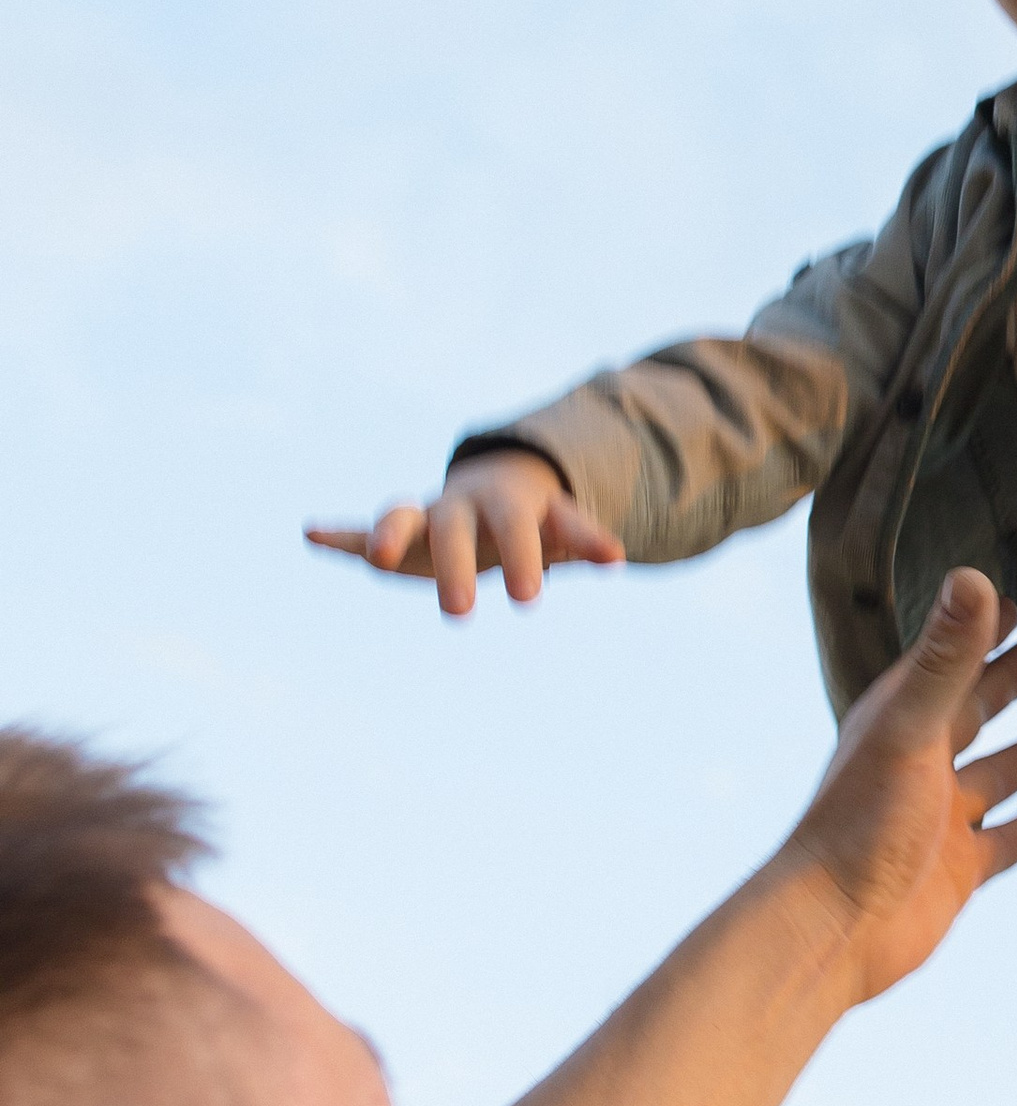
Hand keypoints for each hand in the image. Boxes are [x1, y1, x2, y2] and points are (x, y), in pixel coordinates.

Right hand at [305, 452, 624, 617]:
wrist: (494, 490)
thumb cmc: (533, 520)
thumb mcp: (560, 527)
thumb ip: (584, 539)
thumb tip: (618, 558)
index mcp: (507, 505)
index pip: (517, 528)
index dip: (523, 558)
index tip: (529, 601)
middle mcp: (460, 506)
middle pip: (453, 527)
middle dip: (454, 566)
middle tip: (460, 615)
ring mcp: (425, 517)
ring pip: (401, 516)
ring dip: (387, 533)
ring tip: (374, 555)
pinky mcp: (396, 534)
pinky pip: (362, 530)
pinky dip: (338, 534)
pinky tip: (310, 533)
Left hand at [772, 571, 1016, 1010]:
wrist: (833, 929)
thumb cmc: (861, 822)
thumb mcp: (912, 729)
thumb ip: (946, 658)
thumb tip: (976, 576)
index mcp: (899, 723)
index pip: (946, 662)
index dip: (978, 632)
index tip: (1013, 601)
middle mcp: (918, 766)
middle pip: (970, 713)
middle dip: (1004, 684)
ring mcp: (938, 820)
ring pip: (991, 777)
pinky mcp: (955, 871)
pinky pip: (1002, 841)